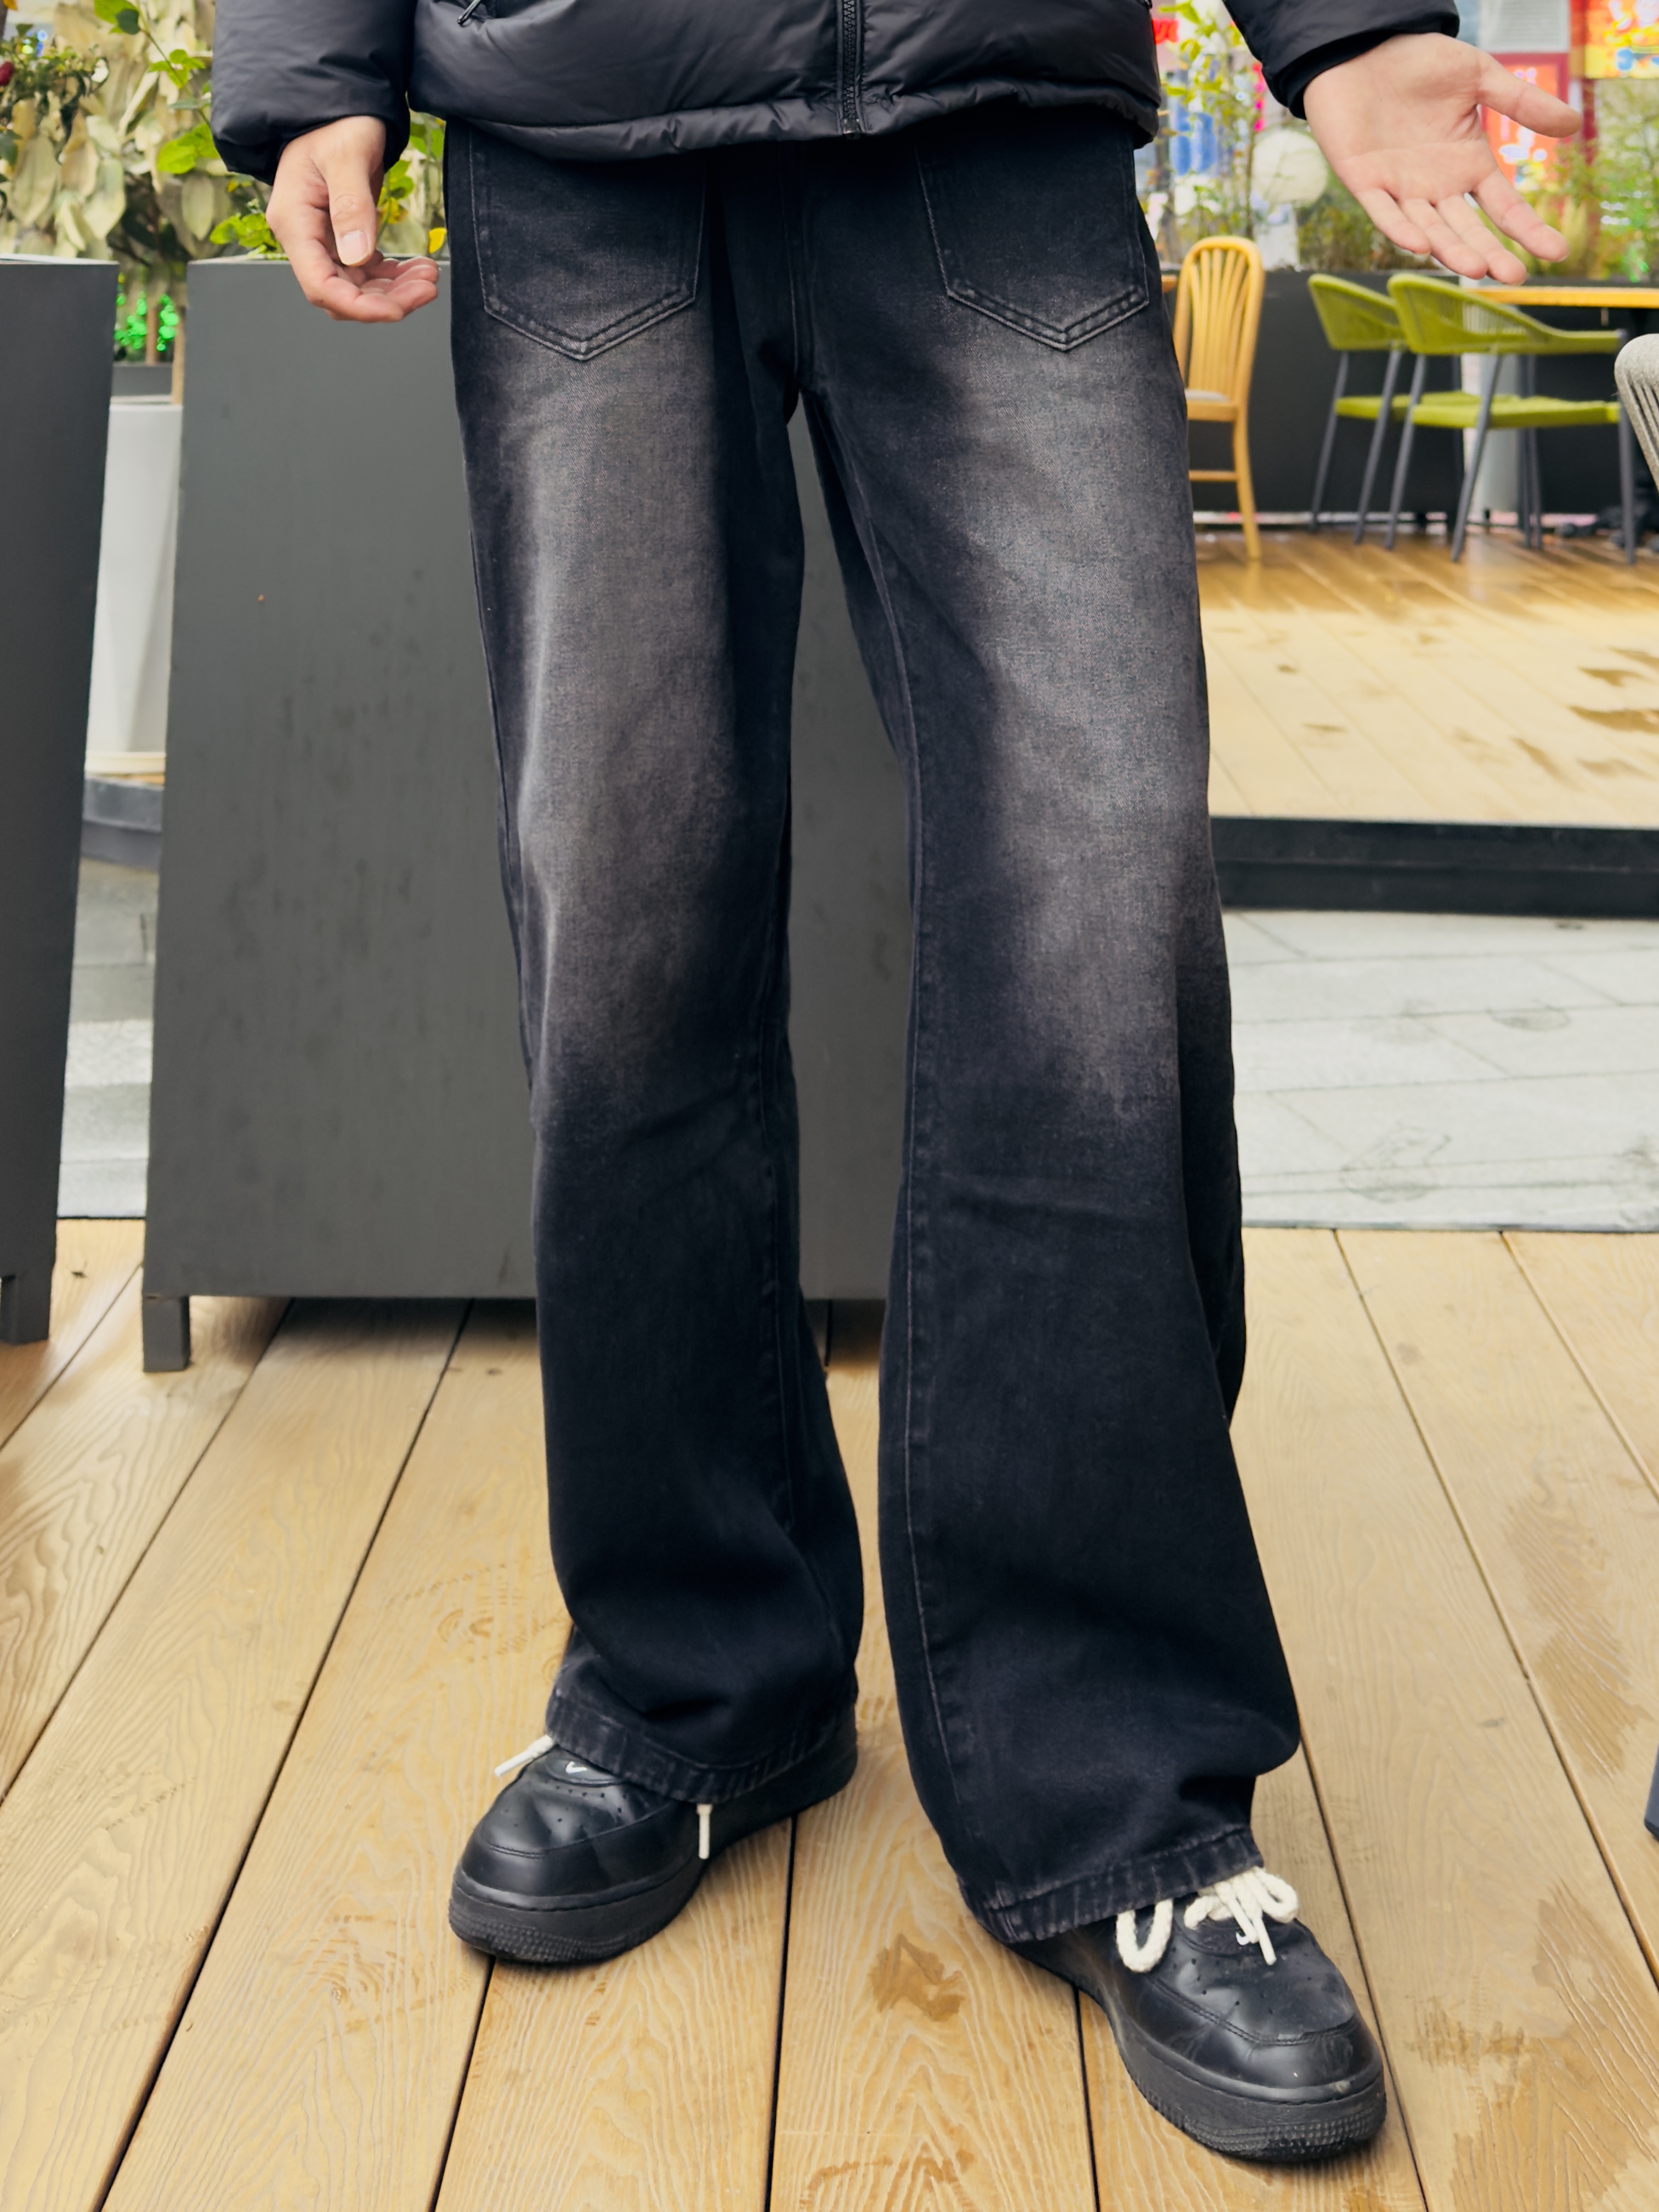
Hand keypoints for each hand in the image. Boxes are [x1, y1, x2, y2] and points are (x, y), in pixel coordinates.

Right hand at [266, 116, 439, 321]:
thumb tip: (358, 256)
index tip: (398, 310)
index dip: (359, 307)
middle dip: (386, 300)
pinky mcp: (342, 237)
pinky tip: (416, 268)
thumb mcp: (346, 155)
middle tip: (428, 286)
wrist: (339, 106)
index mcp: (295, 222)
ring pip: (358, 288)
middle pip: (342, 293)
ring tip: (429, 274)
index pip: (320, 286)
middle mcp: (305, 237)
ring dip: (395, 290)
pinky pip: (366, 273)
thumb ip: (351, 205)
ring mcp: (323, 239)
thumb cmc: (337, 122)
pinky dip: (392, 278)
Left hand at [1303, 33, 1578, 282]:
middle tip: (1514, 277)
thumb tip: (1575, 124)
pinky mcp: (1365, 182)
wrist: (1366, 49)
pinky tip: (1420, 246)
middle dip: (1490, 254)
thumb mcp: (1480, 77)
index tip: (1556, 253)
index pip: (1504, 207)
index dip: (1528, 230)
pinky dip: (1400, 230)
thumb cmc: (1421, 61)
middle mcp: (1437, 186)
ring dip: (1451, 250)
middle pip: (1469, 230)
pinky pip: (1384, 213)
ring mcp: (1401, 188)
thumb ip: (1522, 102)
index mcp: (1469, 165)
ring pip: (1430, 230)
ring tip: (1476, 269)